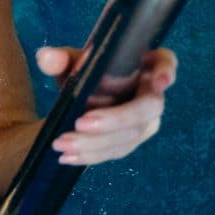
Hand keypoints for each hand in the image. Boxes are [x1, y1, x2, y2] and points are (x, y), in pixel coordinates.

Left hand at [34, 45, 177, 165]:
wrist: (78, 98)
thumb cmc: (83, 72)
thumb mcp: (69, 64)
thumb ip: (58, 59)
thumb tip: (46, 58)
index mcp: (143, 65)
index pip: (165, 62)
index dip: (167, 70)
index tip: (160, 81)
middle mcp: (151, 94)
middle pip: (147, 108)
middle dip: (116, 118)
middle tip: (80, 122)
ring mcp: (144, 122)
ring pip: (130, 136)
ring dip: (96, 143)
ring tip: (62, 143)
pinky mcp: (130, 142)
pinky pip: (116, 151)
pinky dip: (91, 155)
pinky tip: (68, 156)